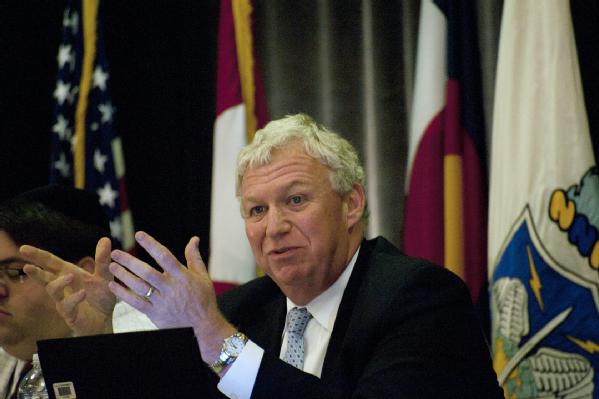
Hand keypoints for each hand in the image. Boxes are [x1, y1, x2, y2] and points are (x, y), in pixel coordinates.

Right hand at [20, 237, 115, 334]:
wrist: (106, 320)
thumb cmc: (100, 298)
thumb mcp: (104, 276)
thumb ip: (102, 260)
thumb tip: (105, 238)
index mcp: (69, 274)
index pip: (51, 262)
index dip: (38, 255)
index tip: (23, 248)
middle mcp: (63, 287)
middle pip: (45, 276)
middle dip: (35, 270)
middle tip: (26, 264)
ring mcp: (64, 301)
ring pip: (52, 291)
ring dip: (58, 283)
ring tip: (70, 275)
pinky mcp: (70, 314)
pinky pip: (67, 306)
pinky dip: (74, 298)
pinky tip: (82, 293)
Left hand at [108, 231, 234, 362]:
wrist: (203, 327)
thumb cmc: (203, 300)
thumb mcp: (203, 276)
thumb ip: (194, 257)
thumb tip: (194, 239)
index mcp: (182, 276)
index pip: (164, 257)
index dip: (151, 245)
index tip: (139, 235)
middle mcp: (171, 288)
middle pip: (147, 272)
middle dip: (130, 261)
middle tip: (116, 253)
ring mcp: (162, 302)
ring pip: (139, 287)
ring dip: (124, 276)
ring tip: (112, 266)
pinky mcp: (155, 314)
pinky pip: (136, 303)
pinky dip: (123, 294)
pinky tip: (113, 286)